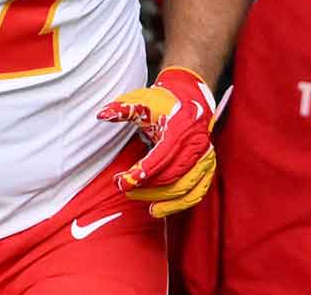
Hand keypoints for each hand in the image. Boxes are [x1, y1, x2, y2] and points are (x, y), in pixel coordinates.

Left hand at [97, 66, 219, 217]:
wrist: (191, 102)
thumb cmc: (164, 103)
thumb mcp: (142, 100)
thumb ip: (123, 108)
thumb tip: (102, 115)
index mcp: (181, 127)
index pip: (162, 155)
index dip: (142, 171)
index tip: (122, 181)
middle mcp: (196, 144)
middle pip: (171, 175)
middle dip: (146, 186)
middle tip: (123, 188)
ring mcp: (205, 158)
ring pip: (183, 187)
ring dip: (159, 198)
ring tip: (136, 199)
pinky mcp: (208, 169)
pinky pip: (196, 193)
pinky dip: (178, 205)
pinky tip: (158, 209)